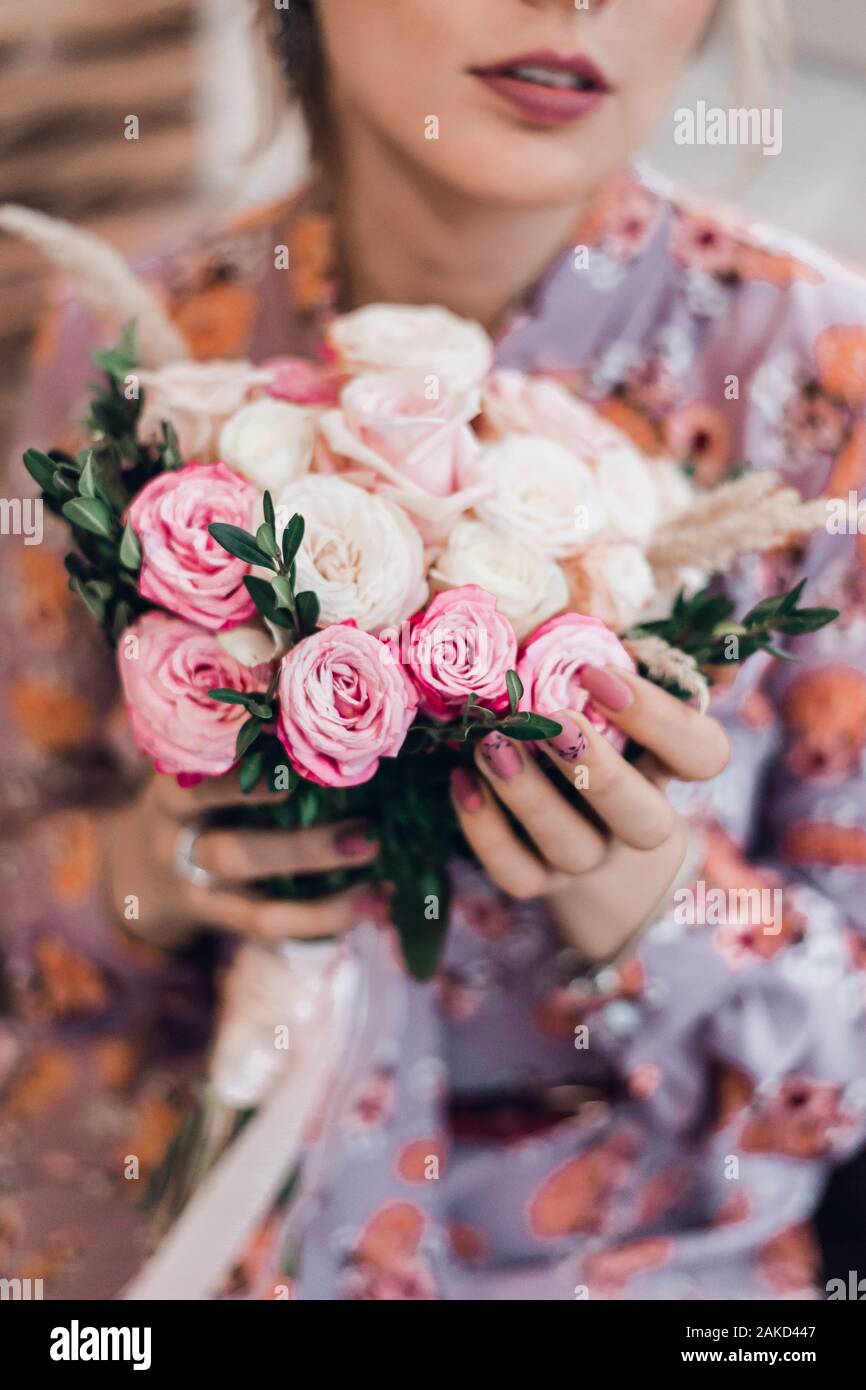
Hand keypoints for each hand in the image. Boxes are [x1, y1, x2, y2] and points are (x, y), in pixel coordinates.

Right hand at [102, 770, 378, 947]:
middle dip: (303, 849)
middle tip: (368, 833)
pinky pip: (270, 931)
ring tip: (380, 884)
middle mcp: (179, 847)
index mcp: (171, 797)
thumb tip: (320, 713)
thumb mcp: (192, 769)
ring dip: (324, 901)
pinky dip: (323, 921)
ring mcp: (197, 894)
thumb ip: (234, 747)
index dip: (240, 787)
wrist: (138, 874)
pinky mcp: (221, 925)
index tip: (293, 774)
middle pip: (235, 856)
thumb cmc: (191, 801)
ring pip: (257, 908)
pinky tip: (371, 907)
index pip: (198, 790)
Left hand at [450, 664, 729, 961]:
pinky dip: (486, 831)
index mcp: (669, 766)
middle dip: (599, 770)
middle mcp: (637, 820)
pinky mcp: (539, 880)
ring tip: (490, 743)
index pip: (701, 754)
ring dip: (531, 796)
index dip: (659, 718)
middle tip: (552, 721)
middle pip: (642, 819)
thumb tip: (718, 630)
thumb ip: (649, 656)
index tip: (597, 672)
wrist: (582, 826)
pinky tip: (461, 780)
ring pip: (573, 847)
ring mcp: (590, 857)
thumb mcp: (621, 687)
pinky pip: (517, 873)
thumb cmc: (599, 725)